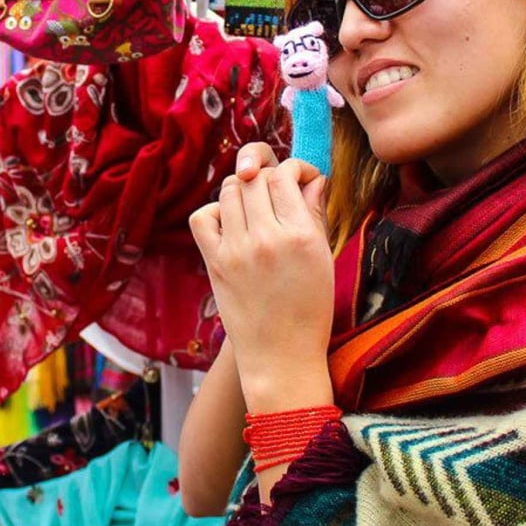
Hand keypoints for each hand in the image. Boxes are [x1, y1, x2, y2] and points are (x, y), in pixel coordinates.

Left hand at [189, 152, 331, 407]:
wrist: (280, 356)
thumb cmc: (310, 310)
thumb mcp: (323, 259)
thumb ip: (315, 214)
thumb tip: (311, 179)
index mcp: (301, 235)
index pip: (285, 175)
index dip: (293, 169)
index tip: (298, 180)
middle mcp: (267, 237)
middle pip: (255, 177)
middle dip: (266, 175)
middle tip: (274, 190)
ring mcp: (237, 249)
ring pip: (228, 190)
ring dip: (241, 190)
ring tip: (254, 206)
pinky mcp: (214, 263)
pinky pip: (202, 216)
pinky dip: (214, 211)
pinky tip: (230, 223)